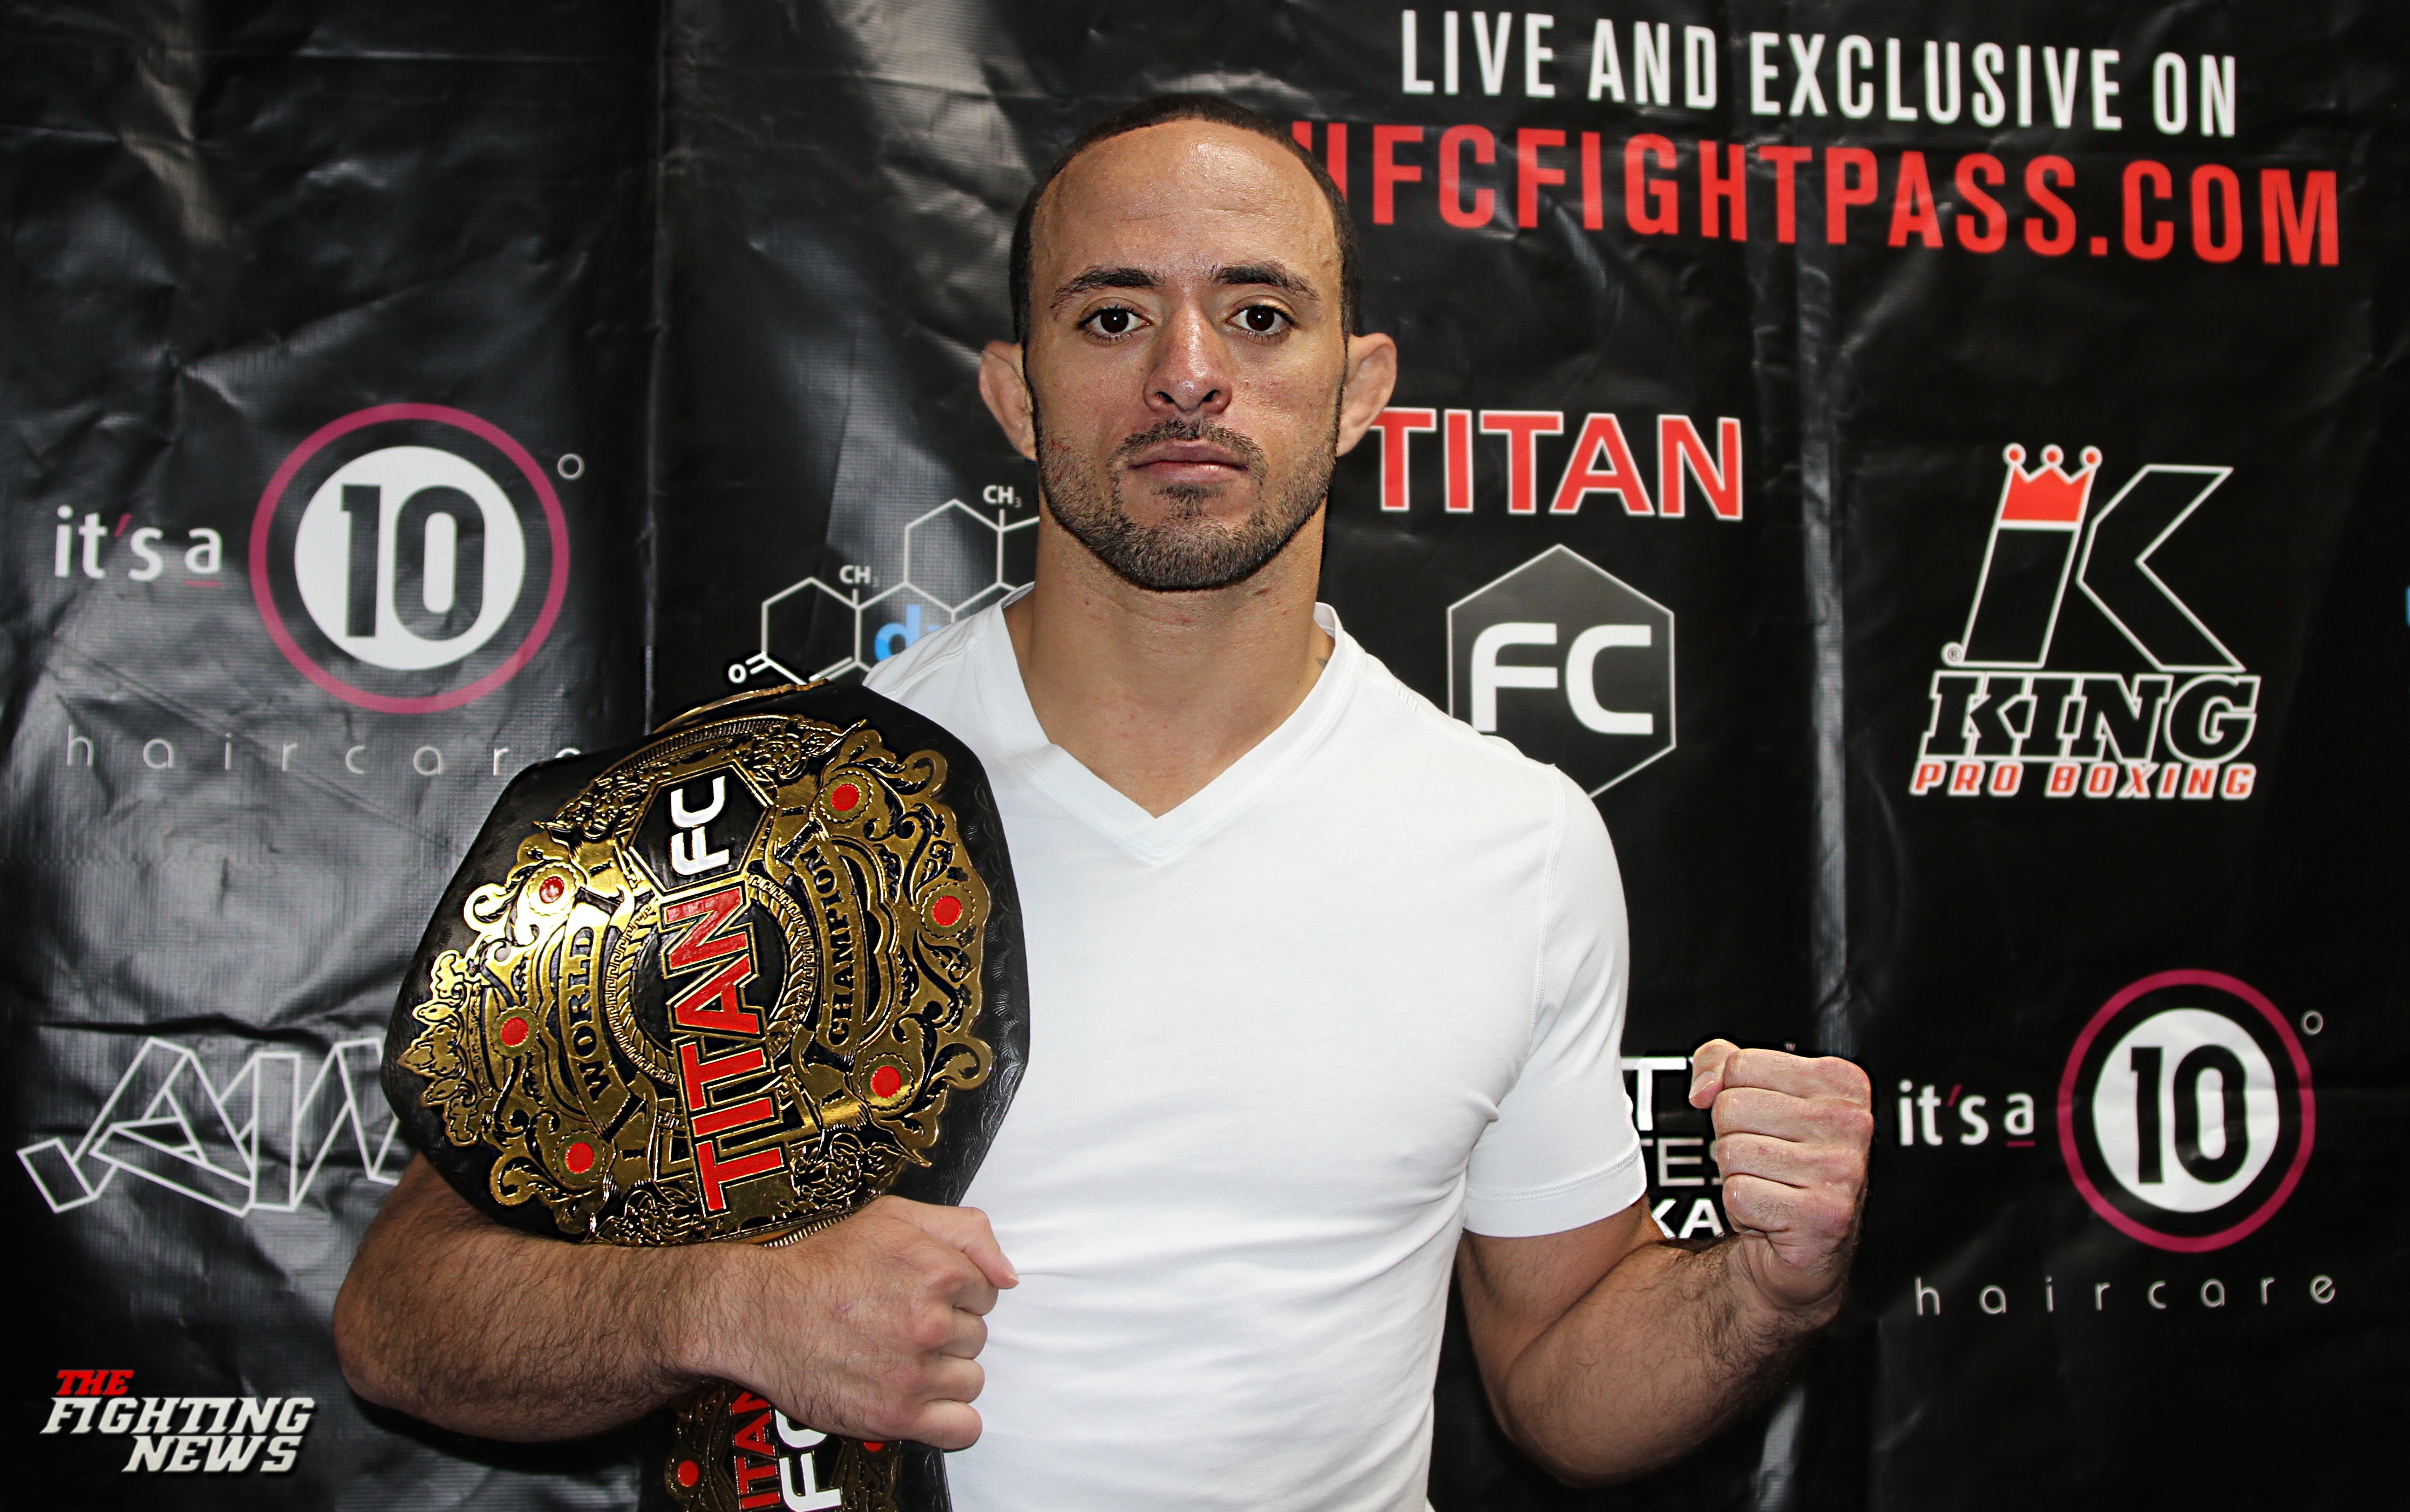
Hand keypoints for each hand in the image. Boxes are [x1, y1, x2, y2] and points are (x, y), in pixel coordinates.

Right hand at [687, 1195, 1017, 1450]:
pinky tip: (920, 1399)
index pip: (988, 1291)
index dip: (956, 1292)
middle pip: (977, 1336)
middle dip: (948, 1330)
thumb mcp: (894, 1216)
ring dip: (944, 1373)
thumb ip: (965, 1231)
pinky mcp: (897, 1417)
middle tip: (900, 1322)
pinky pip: (962, 1429)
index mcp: (937, 1272)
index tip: (920, 1293)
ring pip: (970, 1379)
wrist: (760, 1315)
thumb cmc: (822, 1265)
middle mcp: (931, 1324)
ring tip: (899, 1357)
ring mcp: (915, 1374)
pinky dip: (948, 1420)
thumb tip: (1008, 1275)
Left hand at [1687, 1040, 1871, 1321]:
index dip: (1733, 1096)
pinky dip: (1741, 1209)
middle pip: (1732, 1107)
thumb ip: (1719, 1062)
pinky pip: (1738, 1194)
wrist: (1802, 1247)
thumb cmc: (1779, 1163)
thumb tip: (1703, 1087)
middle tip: (1763, 1160)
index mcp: (1840, 1082)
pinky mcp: (1822, 1216)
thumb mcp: (1752, 1093)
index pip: (1741, 1065)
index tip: (1762, 1121)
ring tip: (1769, 1185)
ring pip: (1731, 1152)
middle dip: (1731, 1137)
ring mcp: (1841, 1170)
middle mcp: (1851, 1122)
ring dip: (1735, 1175)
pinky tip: (1770, 1213)